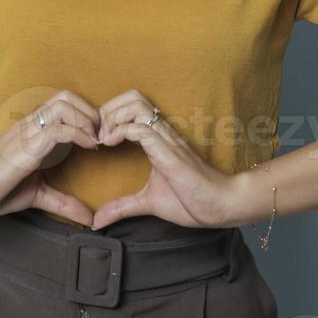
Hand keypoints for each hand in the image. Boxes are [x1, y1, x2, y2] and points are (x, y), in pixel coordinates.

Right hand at [0, 90, 100, 226]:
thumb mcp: (36, 194)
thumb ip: (62, 202)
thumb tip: (88, 218)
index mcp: (32, 131)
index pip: (63, 104)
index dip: (87, 115)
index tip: (100, 138)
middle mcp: (30, 126)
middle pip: (66, 96)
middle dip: (91, 111)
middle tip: (102, 136)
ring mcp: (27, 133)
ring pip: (64, 105)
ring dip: (87, 120)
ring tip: (96, 141)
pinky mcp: (25, 147)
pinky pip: (58, 129)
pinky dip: (80, 134)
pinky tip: (89, 148)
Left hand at [90, 90, 240, 230]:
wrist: (221, 206)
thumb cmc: (192, 201)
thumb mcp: (148, 202)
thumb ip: (122, 207)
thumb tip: (98, 221)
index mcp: (157, 140)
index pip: (132, 106)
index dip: (110, 114)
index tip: (96, 137)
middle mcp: (162, 133)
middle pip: (133, 96)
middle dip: (109, 109)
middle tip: (97, 133)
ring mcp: (166, 140)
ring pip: (136, 105)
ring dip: (114, 117)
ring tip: (103, 138)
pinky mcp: (169, 153)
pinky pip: (142, 129)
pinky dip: (121, 131)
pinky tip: (111, 144)